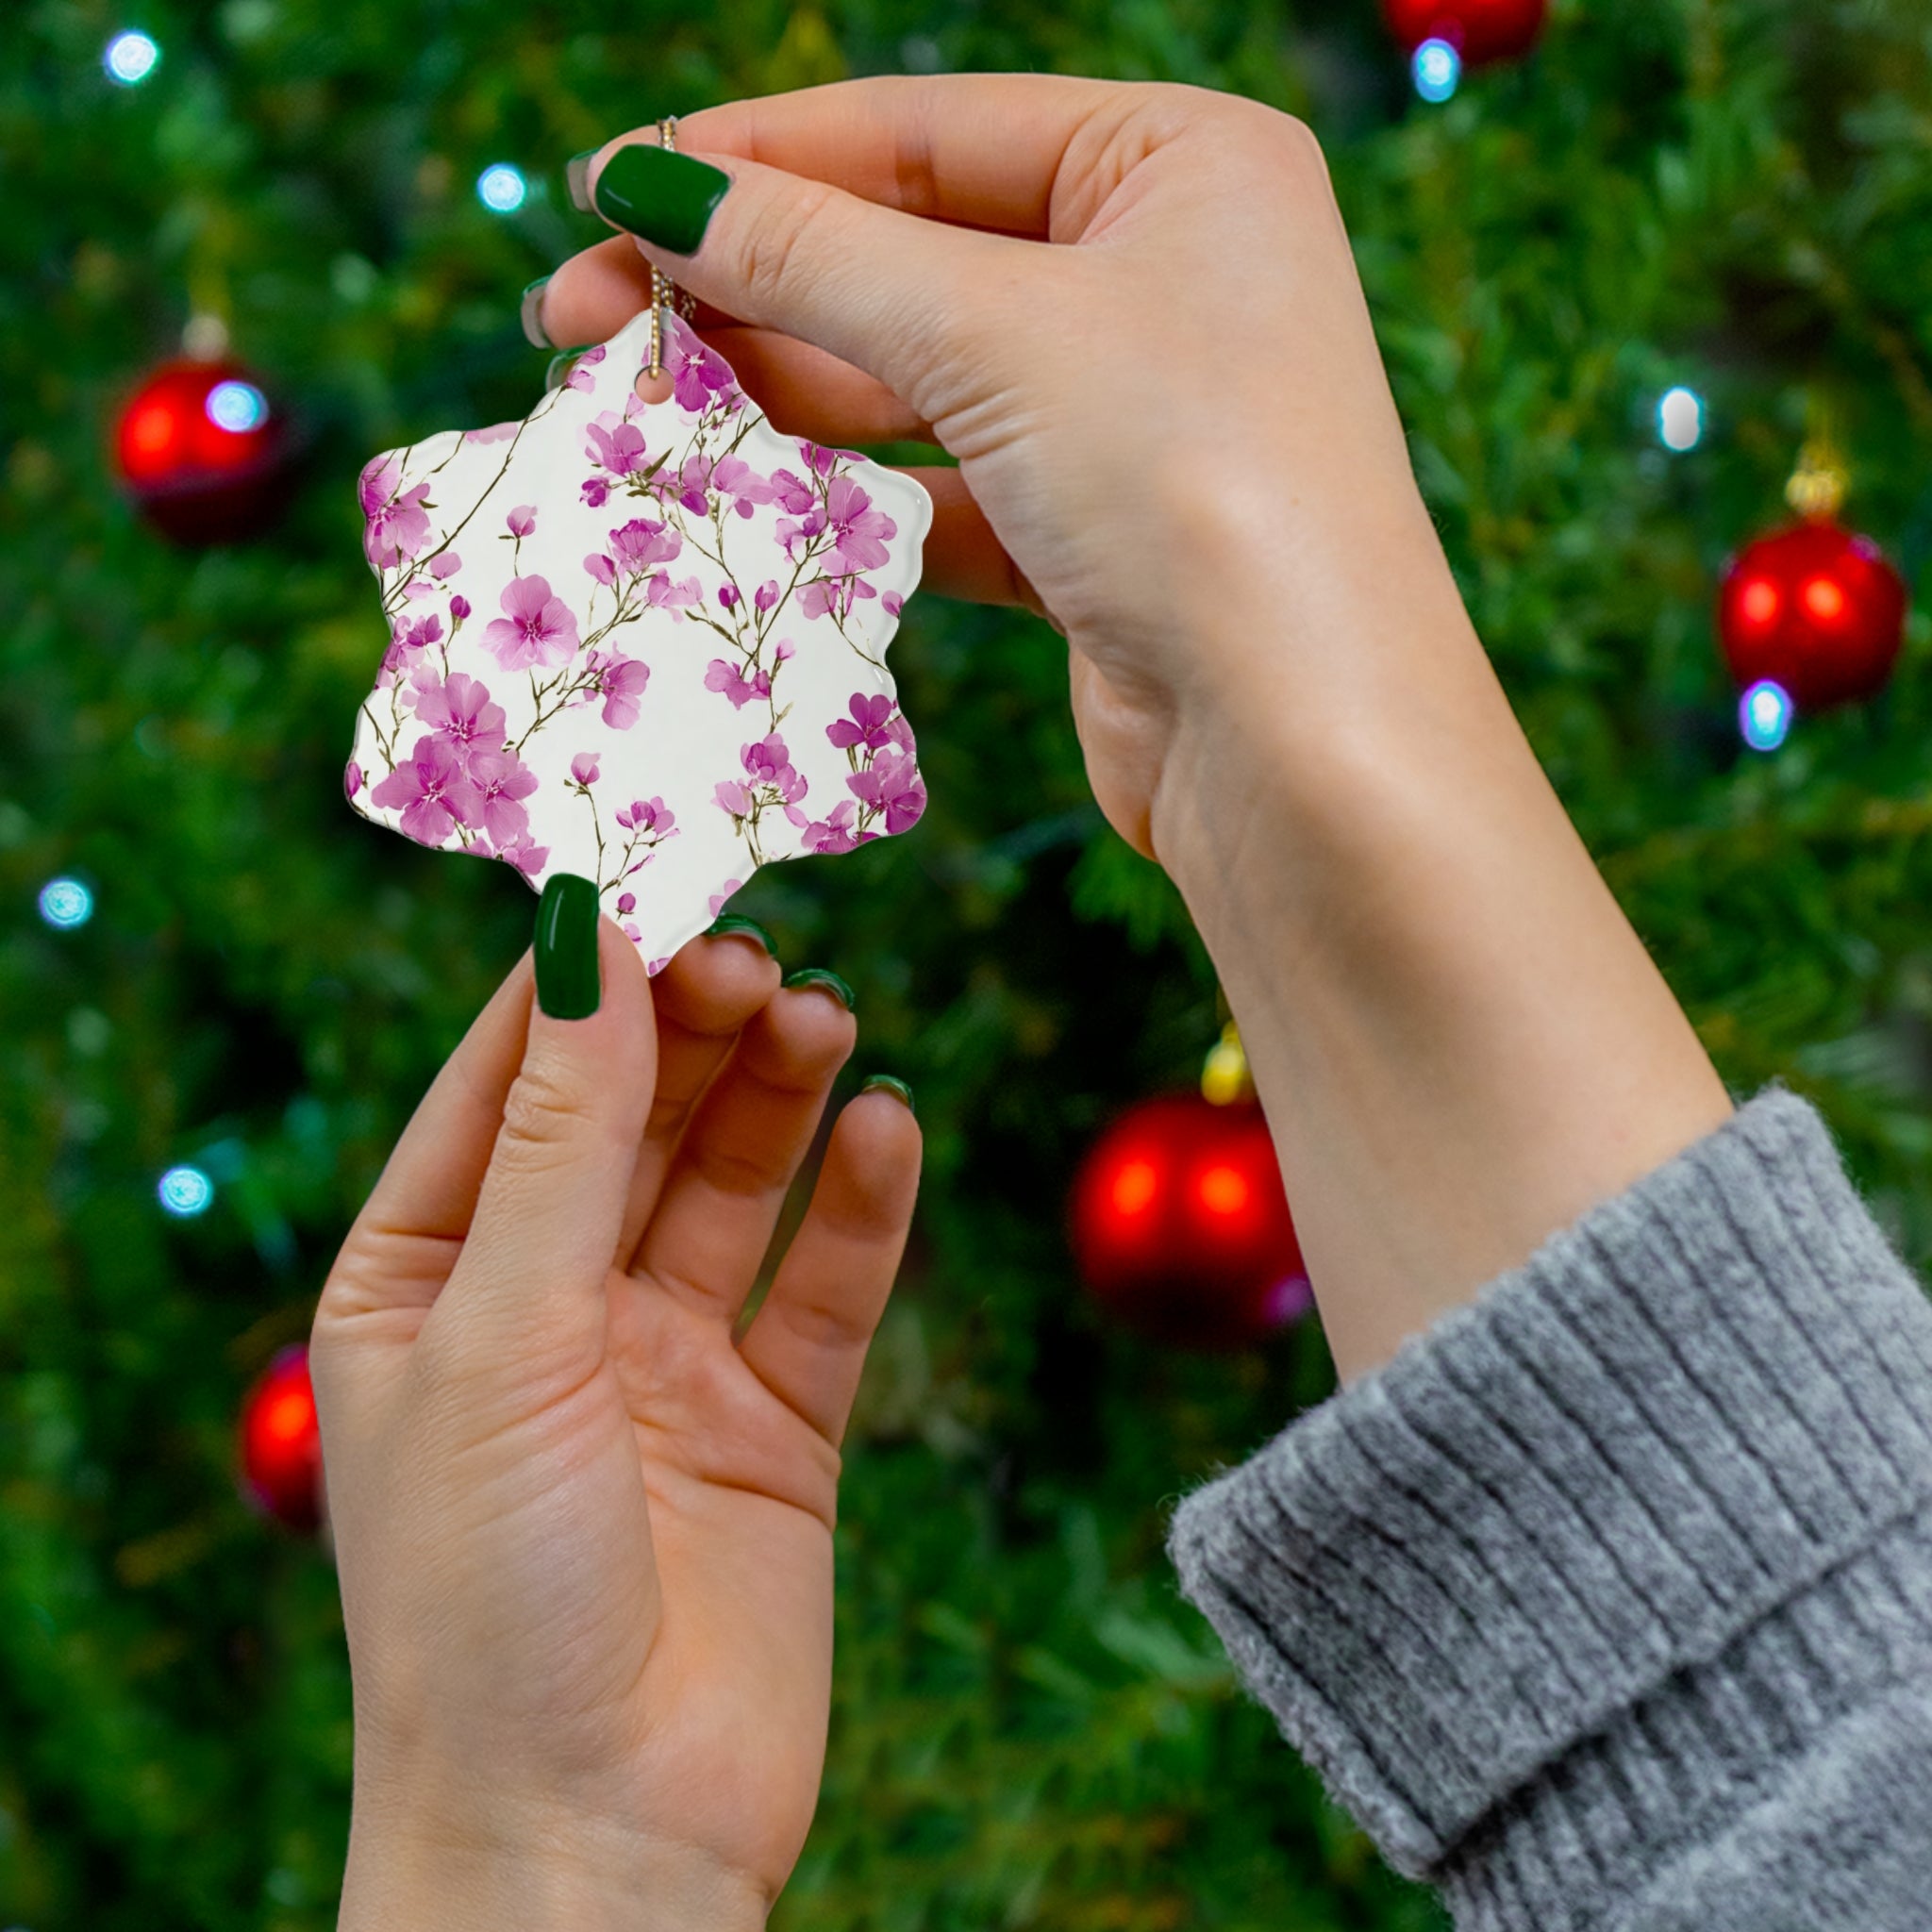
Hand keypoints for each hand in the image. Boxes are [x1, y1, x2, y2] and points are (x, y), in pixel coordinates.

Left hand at [312, 923, 918, 1928]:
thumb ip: (561, 1136)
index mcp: (426, 1281)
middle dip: (694, 1029)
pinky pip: (825, 1287)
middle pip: (633, 1118)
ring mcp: (666, 1366)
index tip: (656, 873)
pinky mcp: (775, 1427)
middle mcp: (546, 1309)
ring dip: (780, 1096)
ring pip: (734, 1184)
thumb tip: (587, 935)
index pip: (506, 1082)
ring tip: (828, 1018)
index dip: (580, 979)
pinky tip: (889, 1129)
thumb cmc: (486, 1599)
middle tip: (762, 952)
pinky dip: (861, 1206)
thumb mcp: (503, 1335)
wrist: (596, 1842)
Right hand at [537, 76, 1444, 858]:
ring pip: (914, 377)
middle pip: (906, 252)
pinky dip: (845, 496)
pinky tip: (738, 499)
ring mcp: (1131, 413)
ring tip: (631, 409)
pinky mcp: (1096, 538)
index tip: (601, 192)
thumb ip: (812, 254)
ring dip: (775, 393)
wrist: (1303, 749)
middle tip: (572, 320)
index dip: (749, 158)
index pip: (922, 130)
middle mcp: (1165, 273)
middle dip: (742, 285)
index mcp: (1180, 163)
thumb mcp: (993, 334)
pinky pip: (940, 488)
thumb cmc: (1193, 488)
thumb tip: (647, 188)